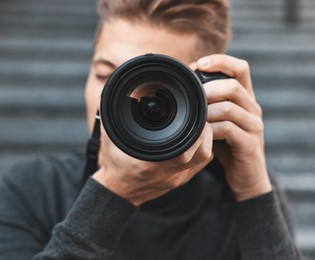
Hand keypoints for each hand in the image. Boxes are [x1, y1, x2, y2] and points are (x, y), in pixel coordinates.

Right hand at [92, 122, 213, 205]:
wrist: (116, 191)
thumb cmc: (113, 165)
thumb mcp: (109, 138)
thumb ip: (113, 117)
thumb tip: (115, 95)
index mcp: (151, 163)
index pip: (184, 151)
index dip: (195, 131)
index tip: (194, 115)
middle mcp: (167, 172)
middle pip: (201, 154)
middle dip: (204, 132)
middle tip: (199, 118)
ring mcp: (175, 178)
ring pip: (203, 160)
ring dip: (205, 141)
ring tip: (197, 127)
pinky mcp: (179, 181)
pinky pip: (199, 165)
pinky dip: (200, 150)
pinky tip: (193, 141)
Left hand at [193, 54, 271, 200]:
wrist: (246, 176)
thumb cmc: (228, 145)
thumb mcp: (218, 120)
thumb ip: (209, 103)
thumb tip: (185, 84)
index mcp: (246, 98)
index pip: (240, 68)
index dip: (221, 61)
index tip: (198, 64)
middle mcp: (253, 108)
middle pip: (233, 86)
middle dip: (207, 89)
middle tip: (191, 98)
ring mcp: (254, 126)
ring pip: (229, 107)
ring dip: (206, 111)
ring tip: (193, 118)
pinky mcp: (250, 144)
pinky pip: (229, 130)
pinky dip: (211, 129)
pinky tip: (202, 134)